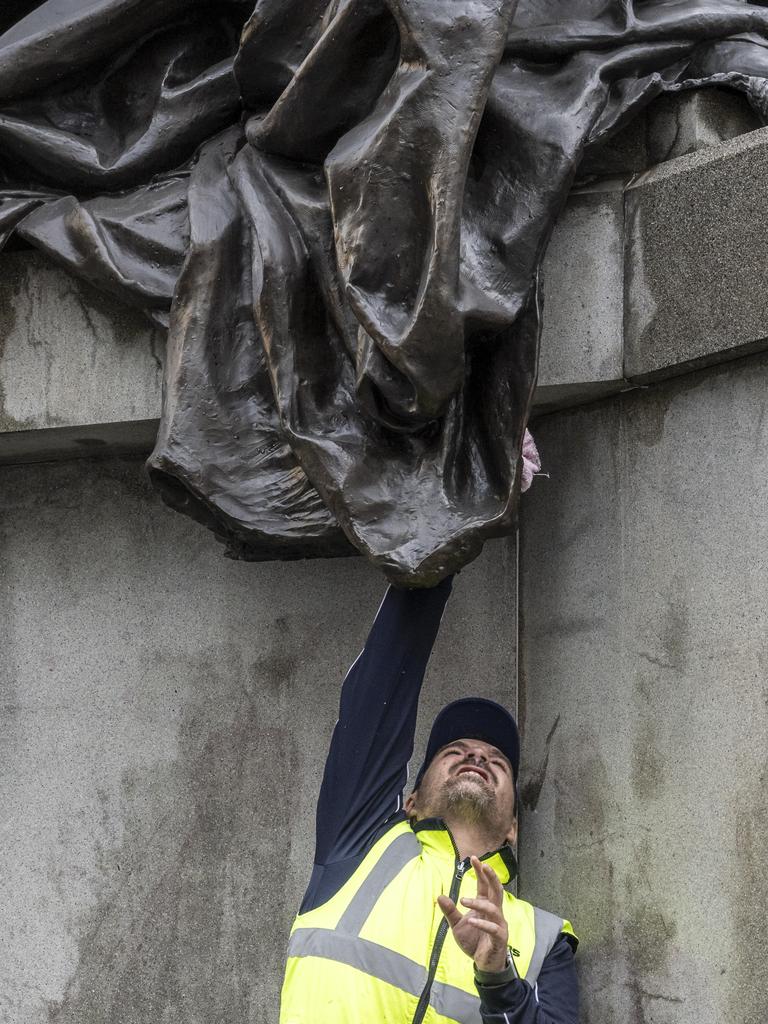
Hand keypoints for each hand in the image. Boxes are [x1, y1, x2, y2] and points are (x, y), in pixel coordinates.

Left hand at [437, 855, 508, 972]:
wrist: (483, 964)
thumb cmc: (473, 941)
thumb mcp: (457, 925)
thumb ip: (450, 911)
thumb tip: (439, 896)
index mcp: (485, 906)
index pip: (485, 885)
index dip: (481, 872)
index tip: (474, 859)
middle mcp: (495, 912)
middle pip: (496, 890)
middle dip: (491, 876)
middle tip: (483, 865)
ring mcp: (499, 924)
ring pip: (494, 908)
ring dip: (479, 902)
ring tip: (463, 900)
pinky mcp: (500, 938)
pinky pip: (494, 928)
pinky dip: (483, 923)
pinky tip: (472, 920)